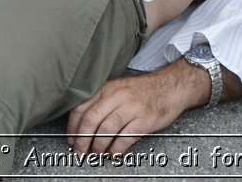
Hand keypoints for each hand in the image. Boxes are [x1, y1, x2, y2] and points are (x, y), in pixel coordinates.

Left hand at [66, 68, 195, 156]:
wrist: (170, 87)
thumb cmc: (143, 90)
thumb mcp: (118, 87)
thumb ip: (101, 100)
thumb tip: (81, 122)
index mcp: (107, 88)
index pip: (82, 107)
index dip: (73, 126)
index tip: (71, 138)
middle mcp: (117, 96)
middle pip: (91, 120)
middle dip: (82, 140)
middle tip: (79, 151)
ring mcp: (131, 108)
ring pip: (106, 130)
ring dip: (98, 146)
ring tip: (96, 153)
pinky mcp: (144, 120)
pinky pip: (125, 138)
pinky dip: (116, 149)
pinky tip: (113, 153)